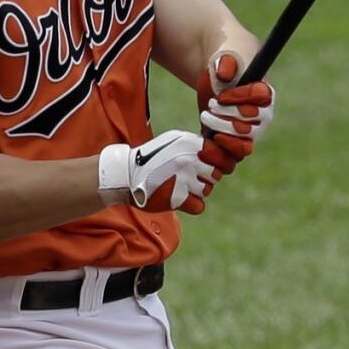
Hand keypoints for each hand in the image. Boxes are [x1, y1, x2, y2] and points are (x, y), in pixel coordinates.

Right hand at [97, 130, 217, 215]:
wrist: (126, 174)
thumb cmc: (152, 158)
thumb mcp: (174, 141)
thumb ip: (197, 145)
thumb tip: (219, 153)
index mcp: (190, 142)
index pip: (223, 155)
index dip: (218, 163)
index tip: (207, 166)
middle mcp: (189, 158)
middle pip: (216, 174)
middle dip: (205, 178)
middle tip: (188, 178)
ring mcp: (183, 177)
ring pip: (207, 190)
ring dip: (196, 191)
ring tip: (178, 186)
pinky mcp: (177, 197)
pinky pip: (199, 206)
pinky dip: (191, 205)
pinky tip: (178, 198)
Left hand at [195, 51, 275, 174]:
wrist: (216, 73)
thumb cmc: (225, 61)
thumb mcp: (225, 56)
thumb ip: (227, 61)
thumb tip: (225, 73)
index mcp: (265, 94)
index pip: (260, 101)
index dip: (239, 99)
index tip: (221, 95)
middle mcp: (261, 117)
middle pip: (250, 129)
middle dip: (226, 118)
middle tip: (211, 105)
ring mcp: (248, 133)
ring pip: (242, 148)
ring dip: (222, 137)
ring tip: (206, 118)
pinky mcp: (232, 143)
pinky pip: (230, 160)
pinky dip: (216, 155)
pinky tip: (202, 142)